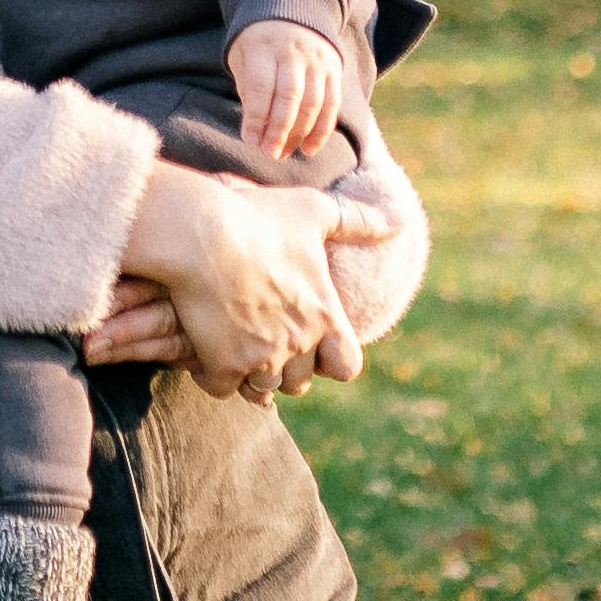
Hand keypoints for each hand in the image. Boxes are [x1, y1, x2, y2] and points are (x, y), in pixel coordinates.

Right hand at [107, 163, 391, 401]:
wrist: (198, 233)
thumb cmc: (257, 217)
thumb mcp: (314, 211)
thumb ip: (359, 221)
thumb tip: (401, 220)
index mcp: (324, 315)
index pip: (347, 366)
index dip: (332, 358)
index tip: (314, 342)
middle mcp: (296, 344)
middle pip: (299, 382)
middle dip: (286, 366)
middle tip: (266, 339)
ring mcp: (258, 359)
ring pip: (262, 390)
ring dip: (251, 374)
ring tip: (236, 348)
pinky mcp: (220, 364)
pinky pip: (221, 387)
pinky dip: (213, 374)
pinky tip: (205, 349)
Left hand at [228, 20, 347, 158]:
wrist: (294, 9)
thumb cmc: (259, 44)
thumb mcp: (244, 56)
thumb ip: (248, 89)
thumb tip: (256, 130)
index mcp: (264, 46)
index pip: (262, 85)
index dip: (256, 116)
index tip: (250, 140)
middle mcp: (293, 52)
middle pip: (290, 95)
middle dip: (279, 129)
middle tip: (269, 153)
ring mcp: (317, 60)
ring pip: (312, 102)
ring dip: (299, 133)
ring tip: (283, 153)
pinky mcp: (334, 70)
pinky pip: (332, 104)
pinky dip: (322, 130)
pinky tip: (308, 149)